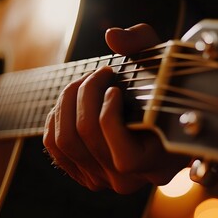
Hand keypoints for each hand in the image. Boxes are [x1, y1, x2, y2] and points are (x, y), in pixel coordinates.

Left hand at [43, 24, 189, 193]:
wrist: (157, 121)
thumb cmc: (163, 95)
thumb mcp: (163, 66)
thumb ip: (144, 44)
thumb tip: (112, 36)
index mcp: (157, 164)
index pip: (125, 158)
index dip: (111, 117)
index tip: (115, 88)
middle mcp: (127, 180)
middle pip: (86, 138)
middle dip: (85, 94)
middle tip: (97, 73)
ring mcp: (102, 180)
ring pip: (65, 141)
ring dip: (67, 101)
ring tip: (84, 83)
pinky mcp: (82, 173)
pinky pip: (53, 147)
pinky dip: (56, 118)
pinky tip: (71, 102)